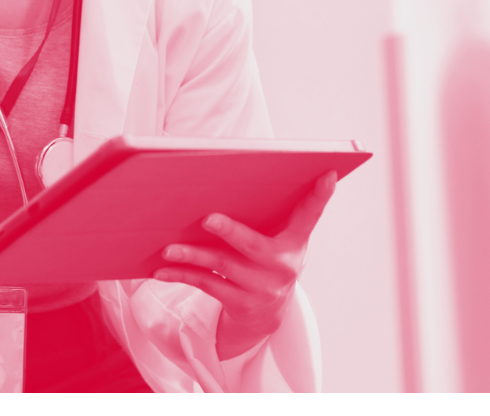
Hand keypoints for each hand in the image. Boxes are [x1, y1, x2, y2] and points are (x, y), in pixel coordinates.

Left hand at [156, 171, 337, 360]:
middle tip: (208, 218)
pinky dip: (181, 275)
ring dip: (193, 255)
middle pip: (253, 246)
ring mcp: (260, 288)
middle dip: (230, 232)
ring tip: (169, 248)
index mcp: (295, 242)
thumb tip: (247, 175)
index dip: (320, 196)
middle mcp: (282, 267)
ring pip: (222, 266)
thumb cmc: (268, 259)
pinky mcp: (239, 303)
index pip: (310, 215)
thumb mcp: (281, 238)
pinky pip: (205, 285)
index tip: (328, 174)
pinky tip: (160, 270)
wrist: (267, 314)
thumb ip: (276, 212)